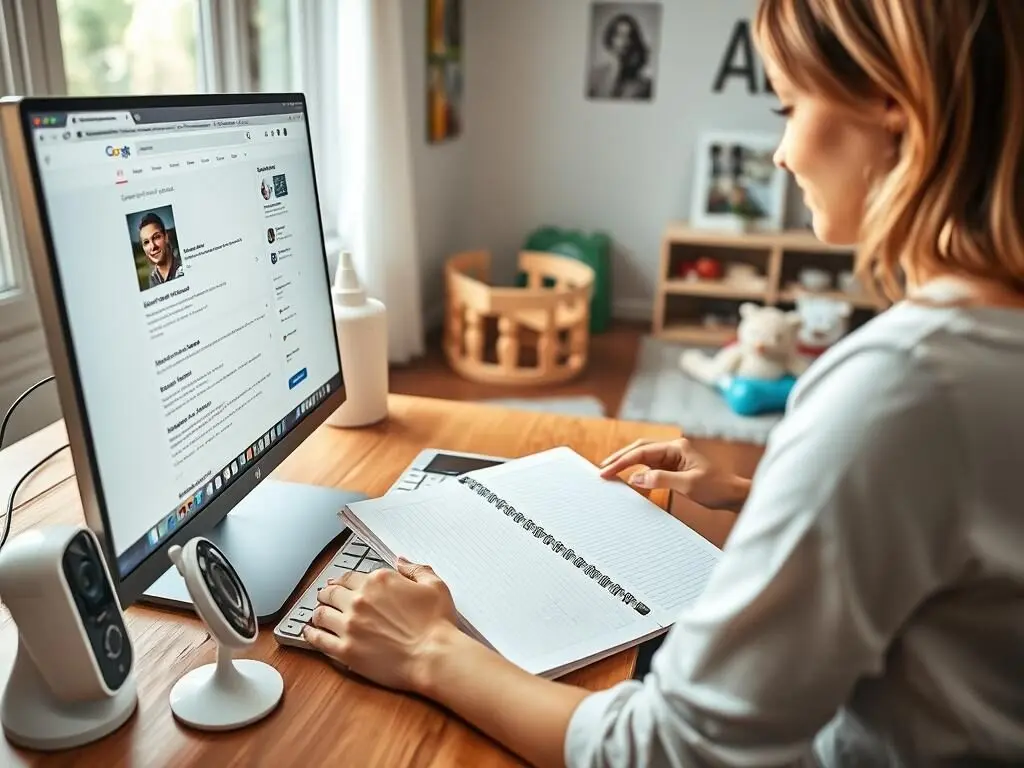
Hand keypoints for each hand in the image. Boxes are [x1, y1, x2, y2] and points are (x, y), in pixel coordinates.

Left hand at [303, 557, 458, 691]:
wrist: (434, 655)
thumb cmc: (437, 623)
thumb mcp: (434, 585)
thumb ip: (415, 569)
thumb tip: (401, 560)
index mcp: (378, 580)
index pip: (349, 577)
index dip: (342, 581)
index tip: (339, 585)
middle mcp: (359, 599)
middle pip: (331, 593)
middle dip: (326, 594)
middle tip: (325, 598)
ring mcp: (349, 625)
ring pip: (320, 613)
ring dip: (318, 612)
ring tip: (317, 615)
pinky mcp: (345, 649)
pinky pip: (318, 639)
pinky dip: (310, 634)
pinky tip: (309, 632)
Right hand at [598, 437, 749, 510]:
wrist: (734, 495)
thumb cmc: (717, 488)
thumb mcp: (688, 485)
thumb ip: (661, 480)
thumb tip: (636, 477)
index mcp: (677, 448)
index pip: (643, 451)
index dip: (622, 461)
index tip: (606, 471)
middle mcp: (673, 449)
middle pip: (640, 449)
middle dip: (620, 458)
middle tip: (601, 470)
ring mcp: (673, 458)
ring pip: (643, 456)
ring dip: (626, 463)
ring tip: (609, 471)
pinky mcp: (674, 468)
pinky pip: (650, 466)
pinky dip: (637, 471)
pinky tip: (628, 477)